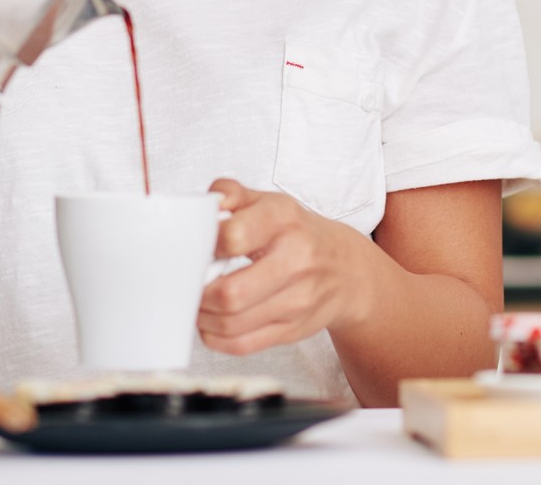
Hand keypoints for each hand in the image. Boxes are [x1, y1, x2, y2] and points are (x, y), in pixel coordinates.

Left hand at [197, 179, 372, 355]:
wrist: (348, 271)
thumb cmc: (299, 235)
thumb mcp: (271, 203)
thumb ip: (233, 194)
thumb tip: (209, 203)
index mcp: (283, 220)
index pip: (232, 237)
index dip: (204, 245)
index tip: (199, 248)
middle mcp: (296, 260)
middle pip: (230, 293)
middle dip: (199, 292)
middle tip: (192, 284)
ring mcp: (298, 300)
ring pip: (232, 324)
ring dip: (203, 317)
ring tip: (199, 303)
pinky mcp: (293, 330)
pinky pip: (242, 345)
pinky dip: (216, 338)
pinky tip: (213, 324)